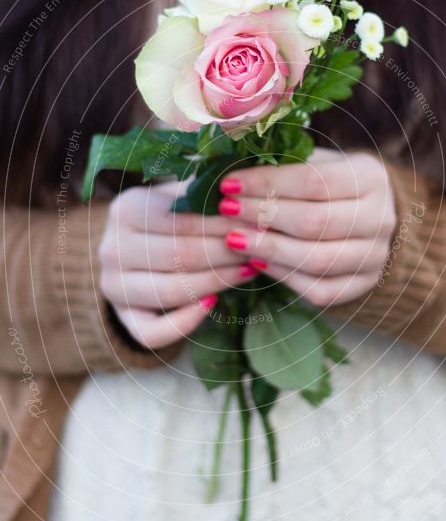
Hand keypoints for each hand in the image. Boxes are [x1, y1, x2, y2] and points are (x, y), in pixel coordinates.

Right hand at [99, 182, 256, 348]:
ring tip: (249, 270)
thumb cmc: (164, 216)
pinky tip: (213, 304)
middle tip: (260, 248)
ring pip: (170, 291)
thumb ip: (202, 192)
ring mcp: (113, 286)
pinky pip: (152, 332)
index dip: (223, 223)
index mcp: (125, 209)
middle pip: (179, 255)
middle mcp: (112, 248)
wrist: (131, 249)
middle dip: (226, 252)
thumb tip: (243, 188)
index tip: (257, 223)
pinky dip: (184, 323)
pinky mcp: (122, 317)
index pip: (181, 219)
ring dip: (217, 282)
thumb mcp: (176, 195)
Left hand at [218, 152, 396, 306]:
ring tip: (234, 238)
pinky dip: (284, 277)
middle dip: (263, 216)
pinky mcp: (363, 284)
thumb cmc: (332, 183)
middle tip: (226, 210)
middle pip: (314, 222)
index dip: (266, 184)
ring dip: (269, 250)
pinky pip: (321, 290)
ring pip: (317, 260)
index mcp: (370, 178)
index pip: (313, 181)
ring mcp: (375, 256)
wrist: (370, 216)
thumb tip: (232, 173)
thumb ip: (283, 165)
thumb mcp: (317, 162)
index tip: (229, 185)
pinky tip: (257, 261)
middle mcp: (380, 218)